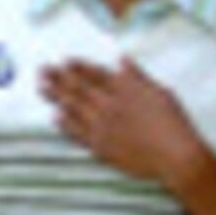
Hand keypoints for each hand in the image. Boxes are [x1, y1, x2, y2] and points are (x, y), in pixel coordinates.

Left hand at [42, 57, 209, 188]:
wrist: (174, 155)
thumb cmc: (173, 122)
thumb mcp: (159, 91)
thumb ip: (137, 76)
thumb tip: (122, 59)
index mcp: (124, 89)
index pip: (95, 74)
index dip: (77, 67)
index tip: (64, 61)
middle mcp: (109, 104)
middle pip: (78, 88)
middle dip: (58, 77)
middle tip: (41, 70)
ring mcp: (102, 126)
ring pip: (73, 108)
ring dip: (55, 96)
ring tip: (41, 87)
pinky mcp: (101, 146)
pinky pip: (77, 133)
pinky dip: (65, 124)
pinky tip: (55, 117)